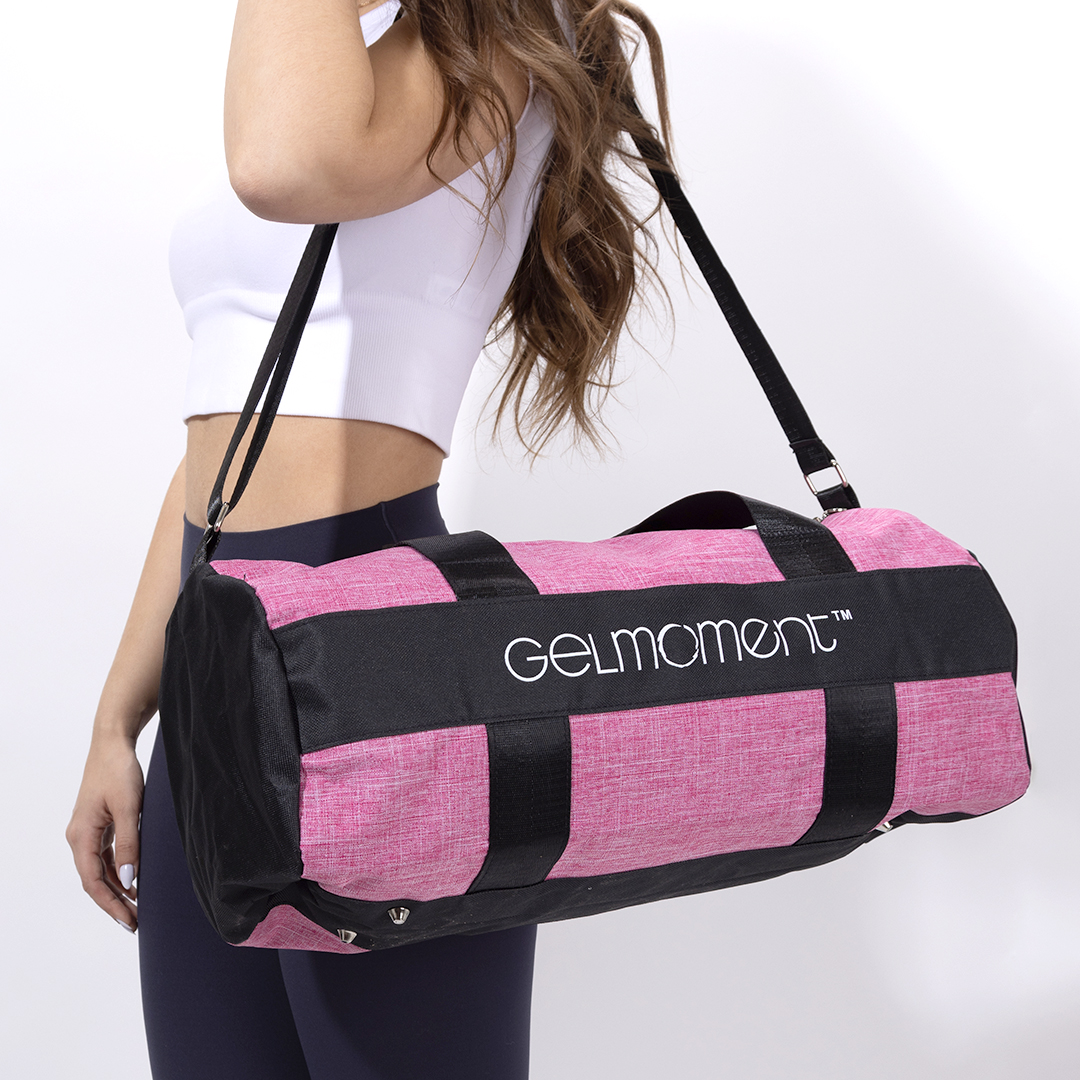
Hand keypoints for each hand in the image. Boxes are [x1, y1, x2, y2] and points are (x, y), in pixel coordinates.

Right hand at [67, 731, 143, 931]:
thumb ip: (129, 845)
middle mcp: (79, 836)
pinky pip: (105, 856)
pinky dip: (118, 870)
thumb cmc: (119, 770)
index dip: (110, 905)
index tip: (128, 922)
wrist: (113, 742)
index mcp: (81, 835)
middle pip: (94, 880)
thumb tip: (127, 881)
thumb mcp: (128, 808)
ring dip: (117, 889)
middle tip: (136, 922)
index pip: (92, 882)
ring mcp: (88, 830)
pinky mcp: (99, 823)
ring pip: (100, 870)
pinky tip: (134, 880)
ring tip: (137, 907)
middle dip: (114, 903)